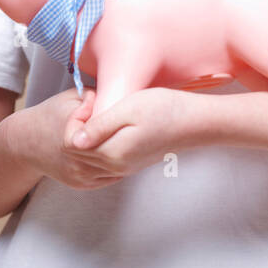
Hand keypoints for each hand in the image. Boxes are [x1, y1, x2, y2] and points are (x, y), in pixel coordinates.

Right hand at [5, 87, 127, 191]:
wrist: (26, 142)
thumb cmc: (50, 115)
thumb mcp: (72, 98)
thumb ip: (96, 96)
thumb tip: (119, 93)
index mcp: (74, 139)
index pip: (108, 131)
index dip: (118, 122)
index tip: (125, 113)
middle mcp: (77, 162)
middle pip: (114, 153)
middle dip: (128, 141)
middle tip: (144, 129)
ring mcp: (80, 176)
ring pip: (115, 168)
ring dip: (126, 156)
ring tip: (138, 140)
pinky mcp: (81, 185)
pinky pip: (108, 177)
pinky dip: (117, 166)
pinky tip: (124, 152)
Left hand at [62, 87, 203, 180]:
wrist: (195, 122)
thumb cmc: (164, 109)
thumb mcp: (128, 110)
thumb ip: (99, 127)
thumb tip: (73, 142)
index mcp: (112, 153)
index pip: (72, 144)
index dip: (74, 119)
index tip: (91, 99)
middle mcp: (116, 166)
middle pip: (77, 154)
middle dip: (77, 128)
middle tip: (94, 103)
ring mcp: (124, 168)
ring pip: (88, 160)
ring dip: (86, 137)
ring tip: (100, 112)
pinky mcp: (131, 164)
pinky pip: (102, 162)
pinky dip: (96, 146)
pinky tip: (108, 125)